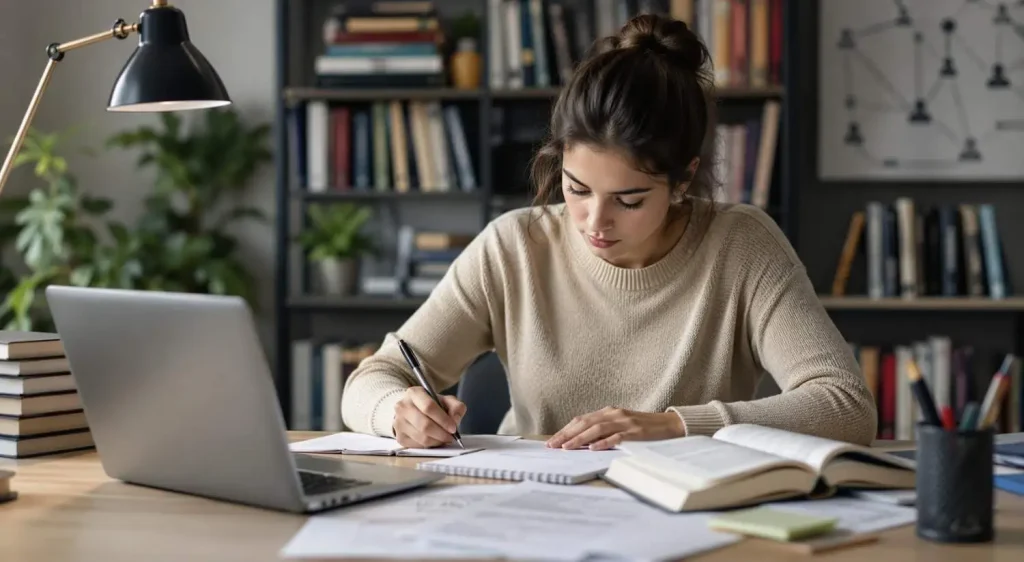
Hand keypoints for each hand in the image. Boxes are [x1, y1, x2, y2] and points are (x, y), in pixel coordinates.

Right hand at [393, 387, 466, 447]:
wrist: (412, 410)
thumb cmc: (431, 405)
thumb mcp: (445, 400)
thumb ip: (456, 407)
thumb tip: (455, 419)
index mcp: (414, 393)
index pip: (428, 407)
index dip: (443, 419)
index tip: (453, 428)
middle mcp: (402, 407)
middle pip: (424, 425)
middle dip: (441, 433)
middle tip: (451, 437)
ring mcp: (399, 423)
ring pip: (421, 438)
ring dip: (437, 441)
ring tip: (444, 438)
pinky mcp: (400, 437)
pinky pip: (418, 446)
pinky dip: (430, 446)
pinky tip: (435, 440)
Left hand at [545, 407, 684, 450]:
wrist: (670, 424)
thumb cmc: (643, 428)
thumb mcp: (621, 425)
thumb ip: (604, 430)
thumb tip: (582, 442)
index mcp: (609, 412)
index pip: (582, 420)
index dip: (566, 430)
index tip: (552, 440)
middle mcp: (614, 414)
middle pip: (585, 423)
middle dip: (567, 434)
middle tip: (552, 445)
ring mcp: (625, 422)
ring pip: (597, 428)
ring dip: (580, 439)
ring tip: (567, 447)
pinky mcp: (635, 431)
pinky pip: (617, 436)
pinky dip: (604, 442)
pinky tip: (593, 448)